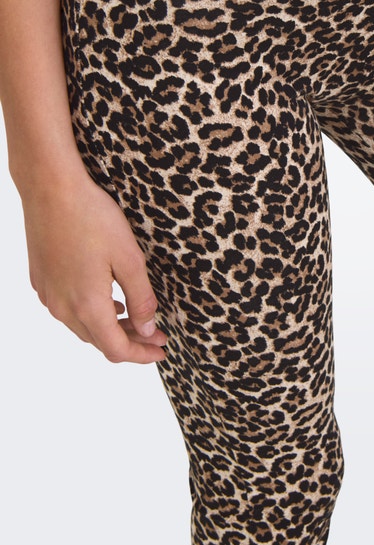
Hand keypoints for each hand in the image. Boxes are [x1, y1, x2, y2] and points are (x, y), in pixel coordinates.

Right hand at [22, 169, 166, 363]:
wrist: (51, 190)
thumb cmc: (93, 218)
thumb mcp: (130, 258)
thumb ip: (141, 298)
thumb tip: (148, 329)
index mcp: (87, 305)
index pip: (115, 349)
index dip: (141, 355)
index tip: (162, 351)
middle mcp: (62, 307)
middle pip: (98, 340)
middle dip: (130, 341)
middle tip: (156, 333)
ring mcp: (48, 294)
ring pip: (82, 325)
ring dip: (109, 326)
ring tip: (135, 317)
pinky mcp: (40, 280)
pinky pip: (68, 308)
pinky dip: (91, 311)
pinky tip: (107, 298)